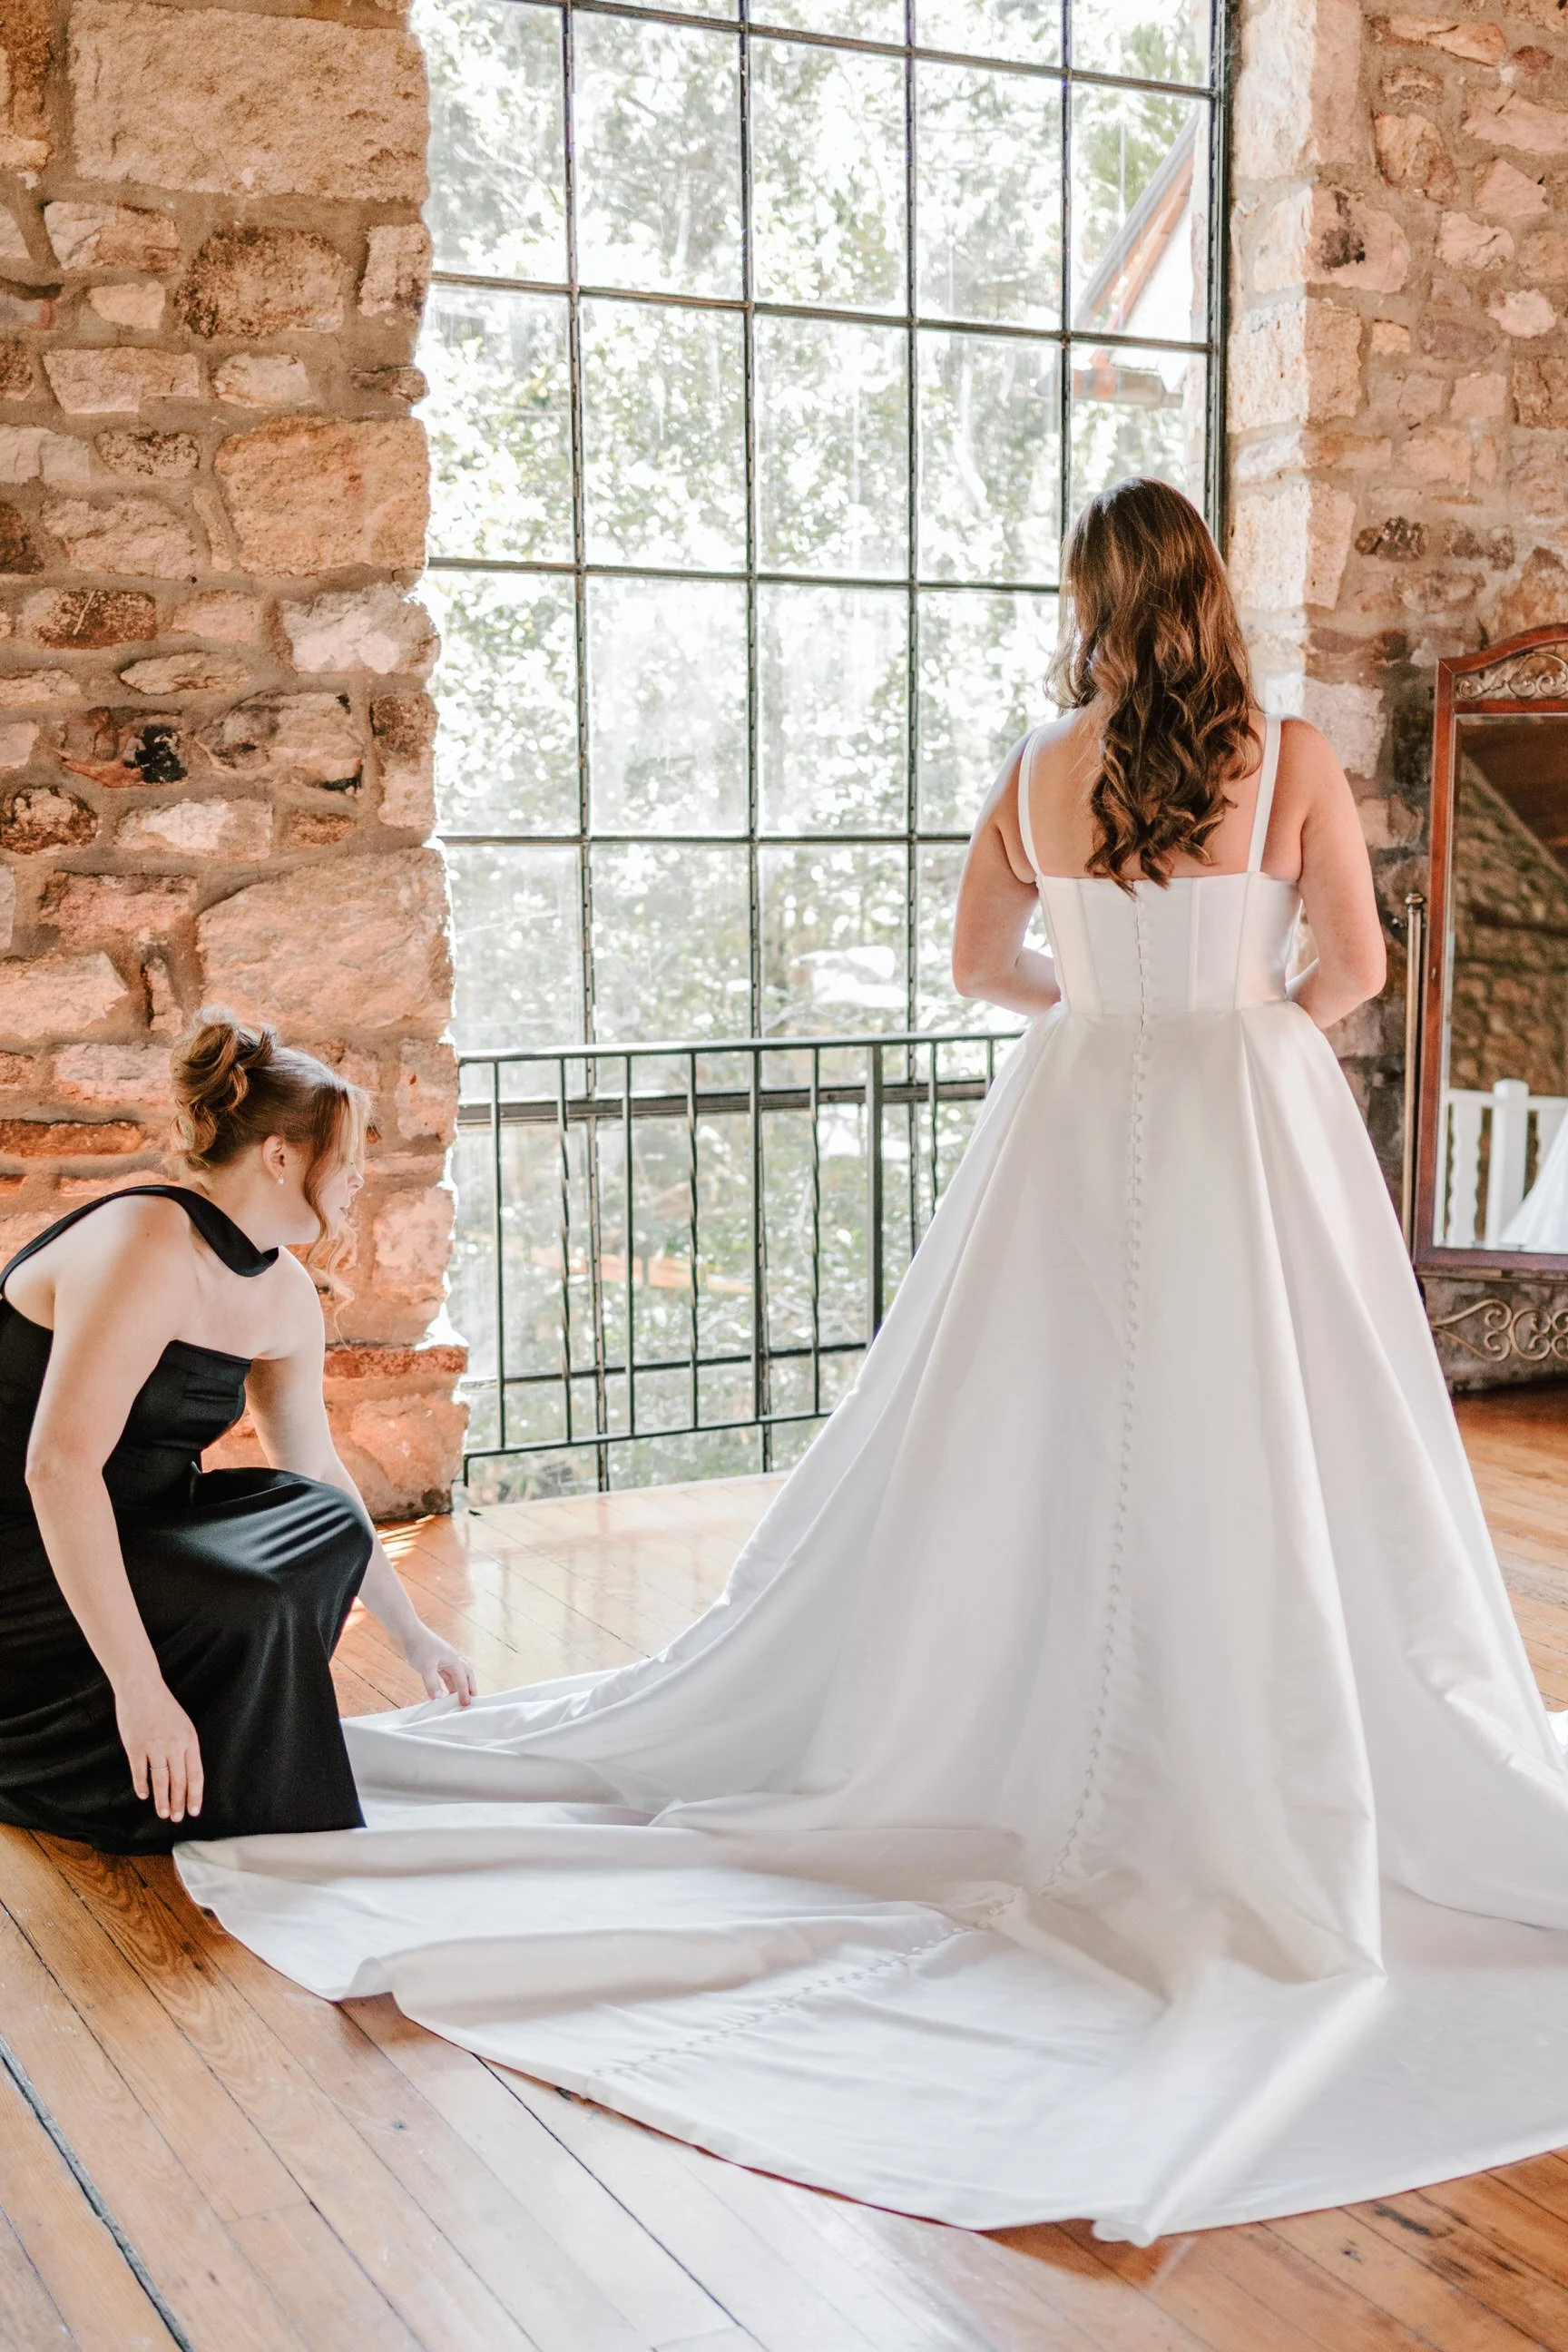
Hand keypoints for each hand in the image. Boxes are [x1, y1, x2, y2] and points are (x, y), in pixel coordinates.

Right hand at [114, 1677, 202, 1822]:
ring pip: (161, 1781)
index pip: (196, 1774)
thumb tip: (186, 1775)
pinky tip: (144, 1796)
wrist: (141, 1688)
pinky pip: (140, 1772)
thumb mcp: (183, 1725)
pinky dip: (142, 1786)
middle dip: (179, 1802)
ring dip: (162, 1801)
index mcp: (189, 1740)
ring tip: (163, 1814)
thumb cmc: (163, 1707)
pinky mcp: (136, 1747)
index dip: (195, 1795)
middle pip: (179, 1781)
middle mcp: (174, 1745)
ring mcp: (154, 1746)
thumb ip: (185, 1748)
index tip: (194, 1811)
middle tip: (177, 1818)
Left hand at [398, 1622, 476, 1705]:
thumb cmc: (419, 1645)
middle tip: (470, 1701)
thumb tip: (438, 1698)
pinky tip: (442, 1692)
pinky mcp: (433, 1661)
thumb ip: (432, 1684)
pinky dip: (445, 1684)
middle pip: (465, 1675)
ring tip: (456, 1701)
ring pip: (453, 1676)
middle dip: (469, 1687)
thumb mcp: (426, 1667)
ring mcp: (442, 1660)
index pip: (463, 1680)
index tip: (467, 1705)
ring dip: (456, 1687)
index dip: (465, 1693)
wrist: (406, 1631)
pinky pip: (443, 1675)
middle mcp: (451, 1659)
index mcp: (453, 1659)